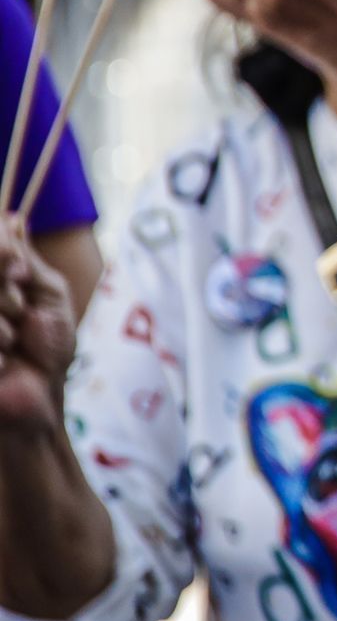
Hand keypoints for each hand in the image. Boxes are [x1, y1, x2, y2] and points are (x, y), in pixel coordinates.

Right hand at [0, 230, 77, 437]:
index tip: (16, 264)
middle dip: (5, 292)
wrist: (40, 399)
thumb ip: (26, 261)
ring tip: (13, 343)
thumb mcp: (48, 295)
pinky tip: (3, 362)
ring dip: (2, 322)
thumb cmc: (47, 348)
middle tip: (22, 312)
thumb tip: (12, 221)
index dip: (0, 253)